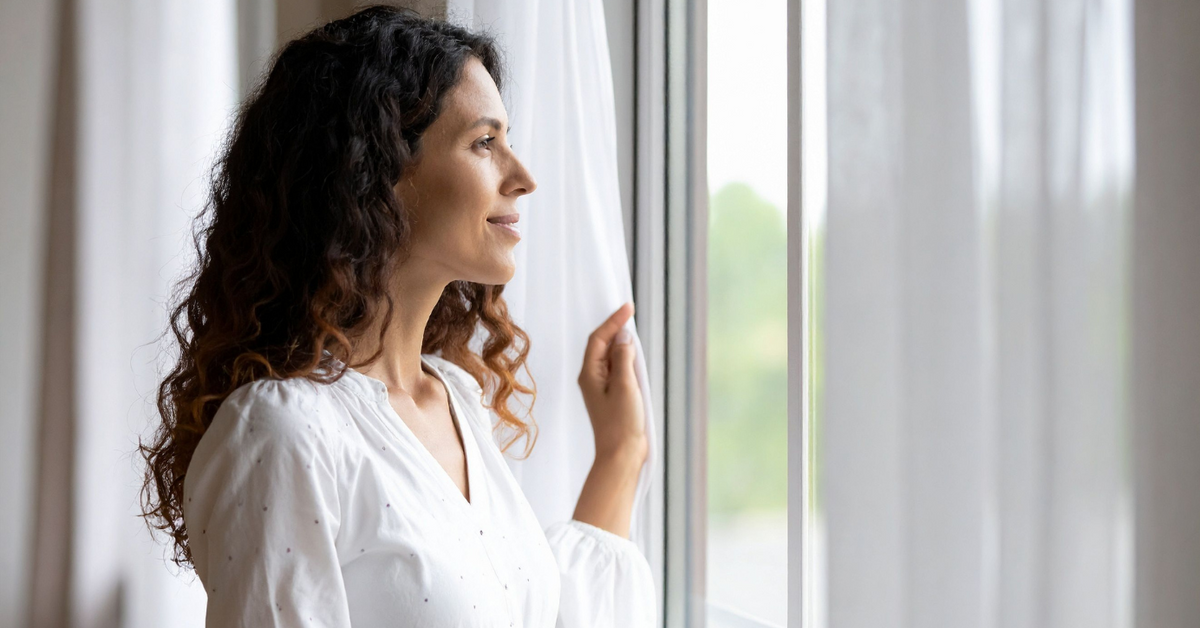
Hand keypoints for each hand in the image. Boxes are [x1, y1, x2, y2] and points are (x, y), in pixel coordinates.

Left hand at [577, 301, 647, 466]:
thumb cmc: (621, 423)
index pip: (599, 339)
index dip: (613, 321)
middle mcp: (592, 378)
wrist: (621, 455)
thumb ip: (623, 359)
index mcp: (589, 374)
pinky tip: (634, 356)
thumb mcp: (625, 386)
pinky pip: (617, 370)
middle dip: (615, 328)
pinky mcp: (612, 396)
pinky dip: (625, 358)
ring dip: (621, 343)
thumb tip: (623, 338)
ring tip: (631, 328)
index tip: (627, 307)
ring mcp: (601, 388)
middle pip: (602, 345)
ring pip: (609, 357)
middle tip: (629, 312)